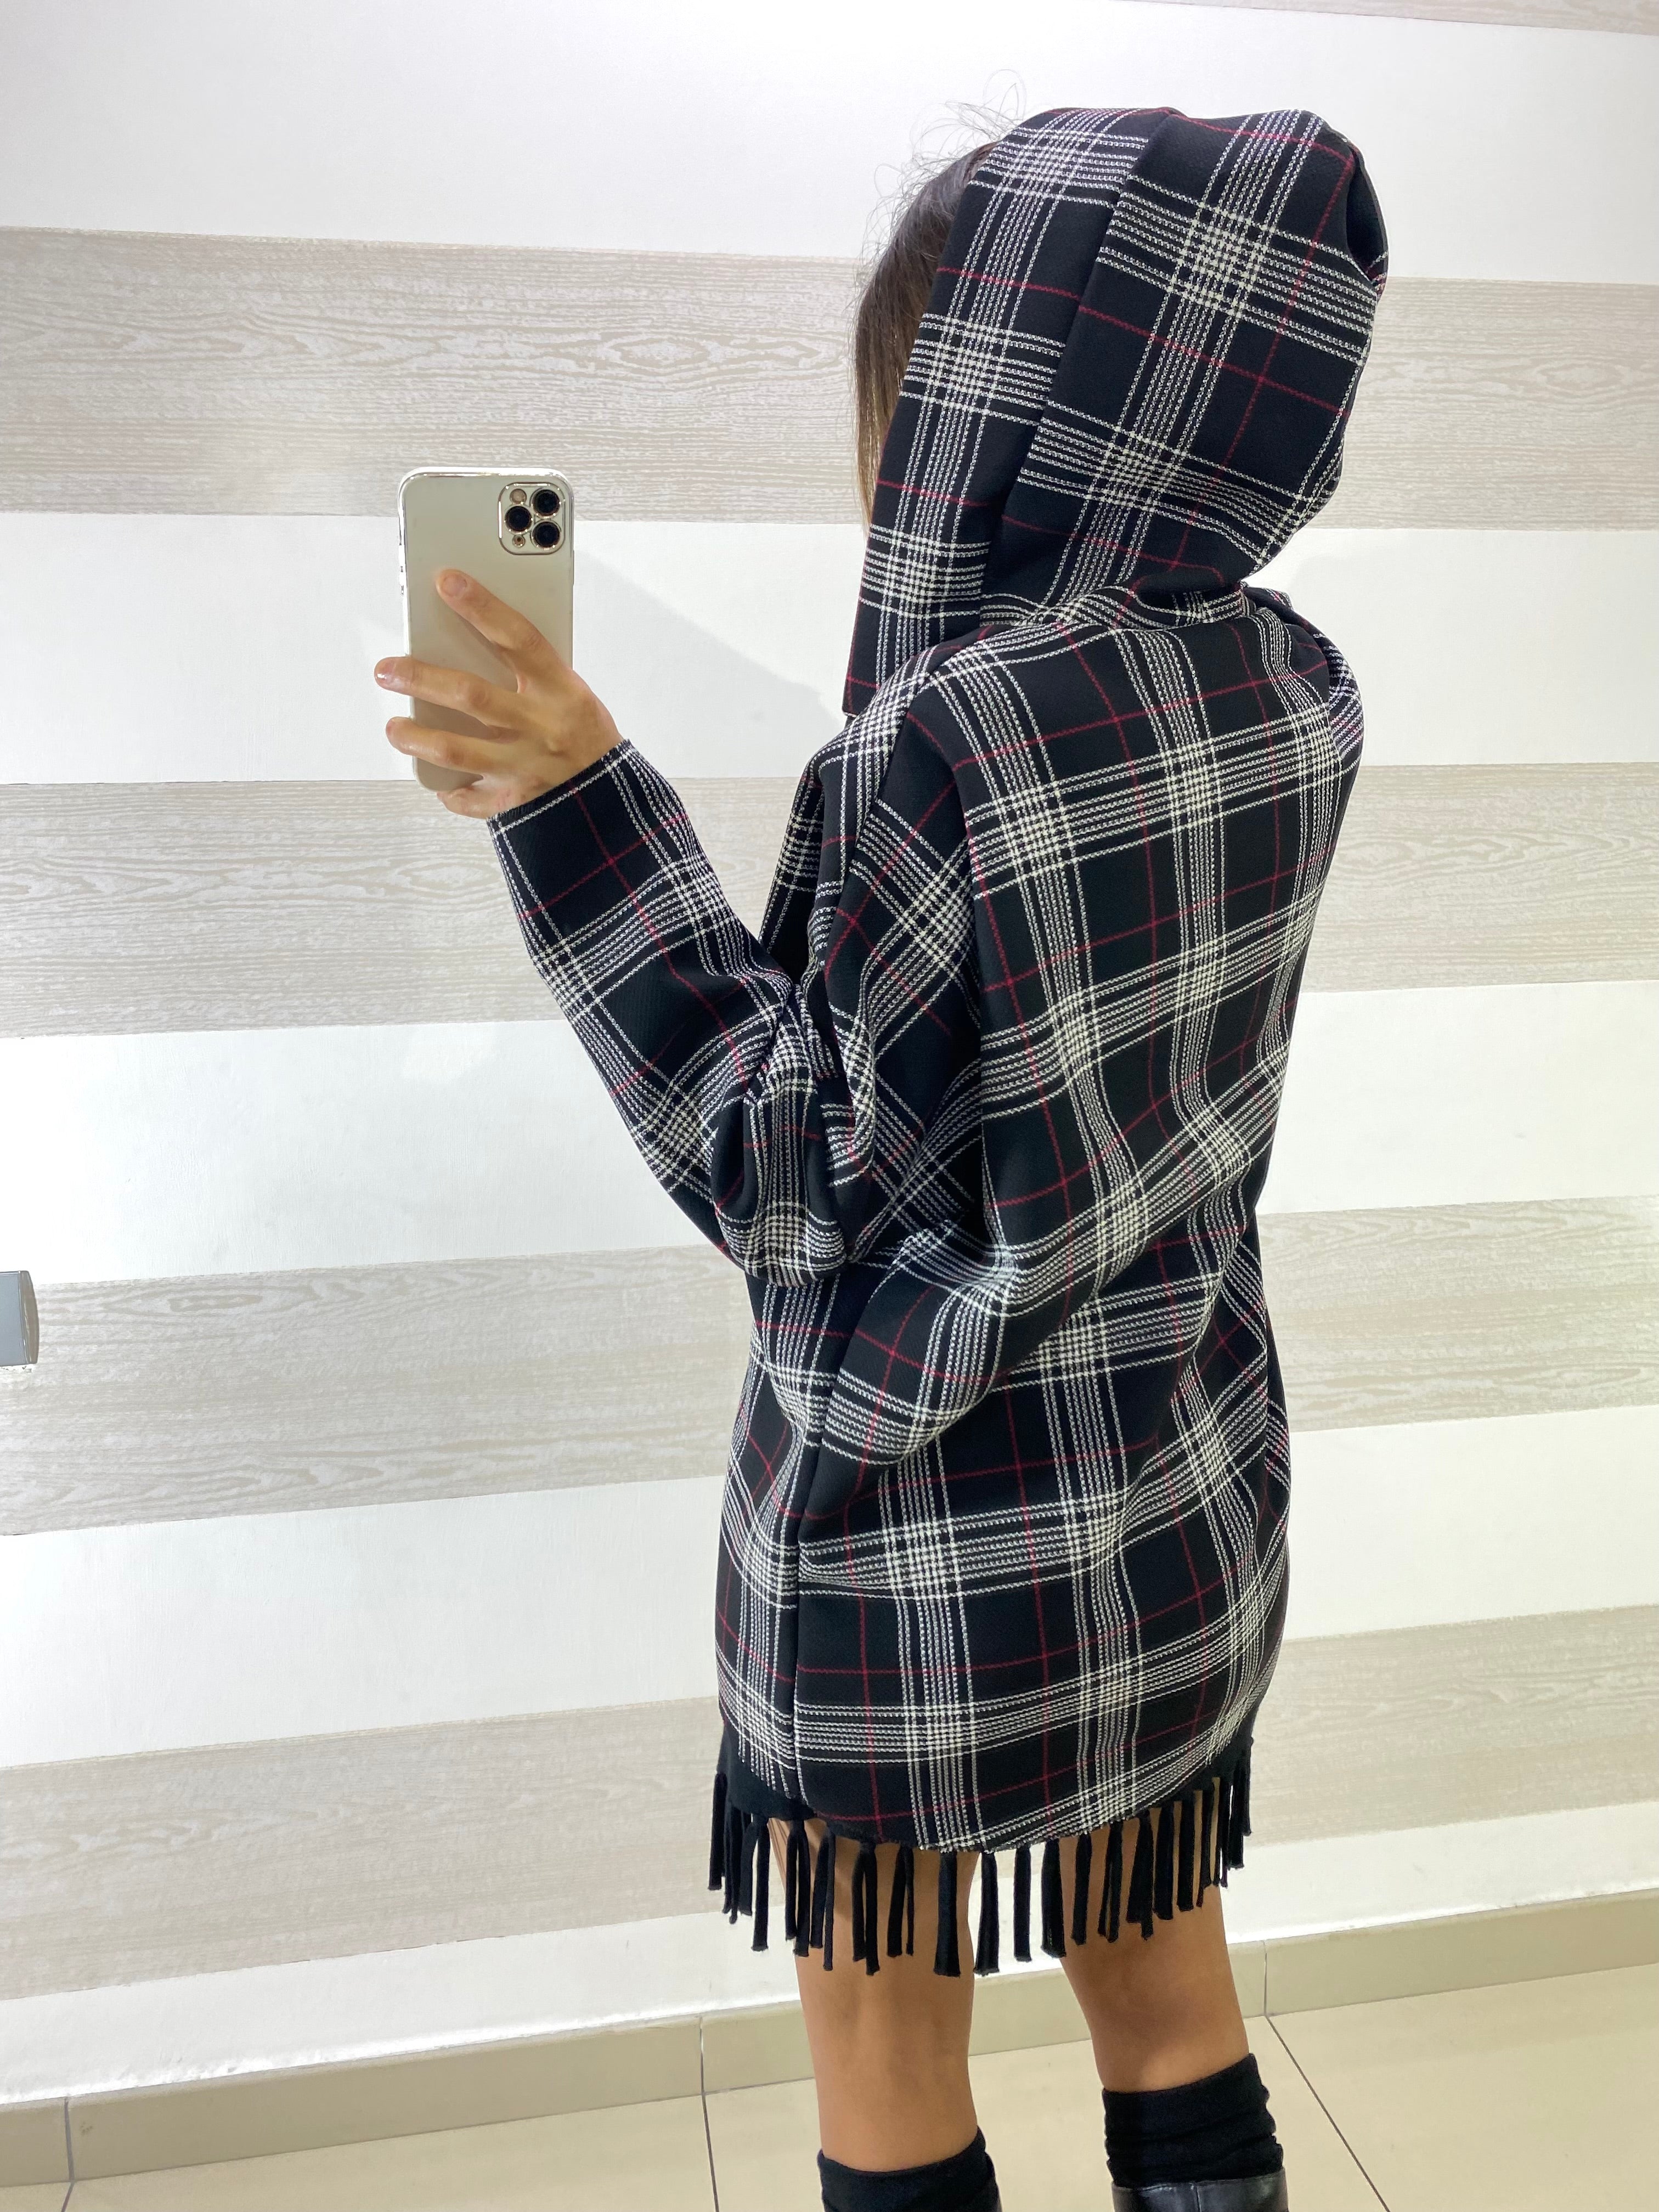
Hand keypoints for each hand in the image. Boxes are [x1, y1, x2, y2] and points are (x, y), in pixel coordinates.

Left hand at [376, 569, 619, 817]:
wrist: (614, 797)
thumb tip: (470, 642)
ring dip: (418, 738)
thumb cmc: (587, 736)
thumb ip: (530, 673)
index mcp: (561, 690)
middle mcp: (542, 726)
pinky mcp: (517, 799)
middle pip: (472, 695)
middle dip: (422, 679)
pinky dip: (451, 792)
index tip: (447, 581)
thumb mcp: (571, 693)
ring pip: (458, 750)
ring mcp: (527, 765)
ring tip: (395, 727)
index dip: (482, 607)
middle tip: (388, 670)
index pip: (518, 638)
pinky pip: (473, 798)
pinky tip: (439, 784)